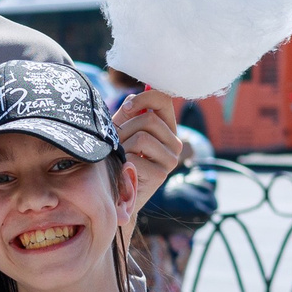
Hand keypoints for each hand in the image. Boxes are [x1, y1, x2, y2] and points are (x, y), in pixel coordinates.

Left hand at [110, 89, 182, 207]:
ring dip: (122, 147)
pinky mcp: (161, 174)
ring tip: (119, 157)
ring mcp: (171, 159)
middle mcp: (175, 142)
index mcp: (167, 128)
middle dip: (124, 129)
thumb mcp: (122, 131)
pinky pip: (136, 158)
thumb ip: (129, 113)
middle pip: (149, 119)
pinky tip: (122, 170)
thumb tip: (133, 98)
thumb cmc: (117, 159)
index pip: (164, 99)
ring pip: (142, 138)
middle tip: (116, 143)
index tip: (125, 108)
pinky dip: (122, 163)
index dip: (143, 98)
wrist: (117, 194)